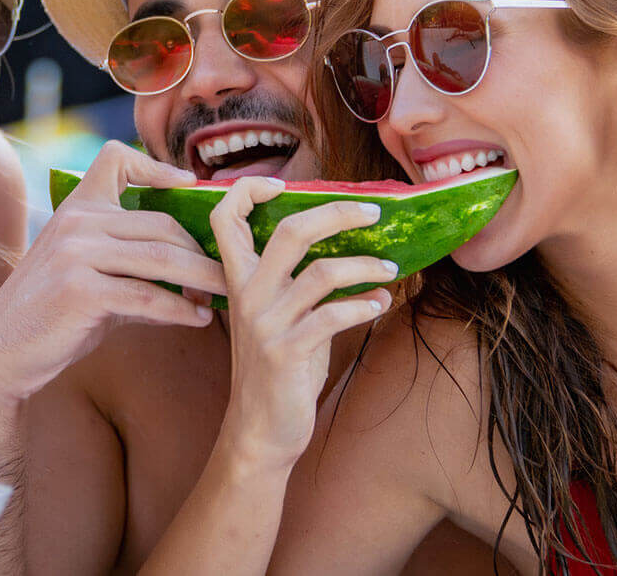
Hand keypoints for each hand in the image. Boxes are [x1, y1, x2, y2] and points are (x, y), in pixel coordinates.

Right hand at [0, 141, 226, 401]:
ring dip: (203, 279)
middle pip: (162, 223)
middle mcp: (76, 221)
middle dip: (203, 251)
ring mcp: (75, 254)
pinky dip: (180, 310)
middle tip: (228, 274)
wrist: (0, 354)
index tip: (191, 185)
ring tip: (226, 294)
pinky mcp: (80, 290)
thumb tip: (194, 268)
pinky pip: (147, 296)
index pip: (116, 158)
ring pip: (162, 258)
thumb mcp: (88, 274)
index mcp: (76, 208)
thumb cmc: (52, 316)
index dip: (157, 166)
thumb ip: (132, 262)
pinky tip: (198, 320)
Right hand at [208, 176, 396, 466]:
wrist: (260, 431)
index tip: (284, 184)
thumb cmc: (278, 370)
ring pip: (322, 272)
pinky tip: (380, 303)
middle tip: (373, 212)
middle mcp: (248, 296)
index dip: (248, 190)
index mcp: (239, 281)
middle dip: (337, 213)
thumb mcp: (279, 318)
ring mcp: (267, 324)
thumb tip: (349, 246)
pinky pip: (334, 316)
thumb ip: (297, 282)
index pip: (225, 218)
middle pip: (291, 232)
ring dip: (366, 266)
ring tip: (391, 270)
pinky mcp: (288, 353)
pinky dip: (365, 305)